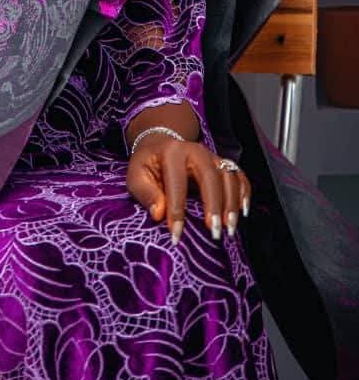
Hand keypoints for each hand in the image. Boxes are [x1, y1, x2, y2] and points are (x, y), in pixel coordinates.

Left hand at [126, 133, 251, 245]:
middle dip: (214, 206)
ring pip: (229, 176)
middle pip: (211, 176)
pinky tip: (243, 212)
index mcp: (172, 153)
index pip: (177, 184)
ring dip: (232, 203)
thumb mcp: (135, 176)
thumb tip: (159, 213)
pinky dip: (244, 193)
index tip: (176, 235)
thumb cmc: (147, 164)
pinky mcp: (222, 163)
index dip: (177, 211)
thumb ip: (145, 193)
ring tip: (229, 228)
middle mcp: (195, 150)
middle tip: (215, 232)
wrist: (159, 144)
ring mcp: (211, 156)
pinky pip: (239, 176)